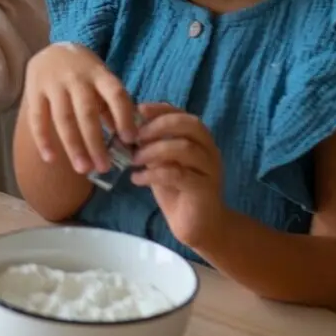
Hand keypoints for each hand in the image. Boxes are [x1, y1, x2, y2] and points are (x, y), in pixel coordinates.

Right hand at [22, 42, 138, 178]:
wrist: (52, 50)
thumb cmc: (85, 73)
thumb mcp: (102, 81)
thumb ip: (112, 107)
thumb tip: (126, 140)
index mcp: (99, 74)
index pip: (115, 94)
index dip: (124, 116)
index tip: (130, 140)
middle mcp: (77, 78)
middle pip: (87, 112)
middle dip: (96, 142)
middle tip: (104, 168)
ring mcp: (54, 83)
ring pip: (64, 118)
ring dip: (73, 146)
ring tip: (83, 169)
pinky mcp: (34, 90)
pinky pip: (38, 118)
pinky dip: (43, 140)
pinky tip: (51, 159)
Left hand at [131, 104, 226, 252]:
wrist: (199, 226)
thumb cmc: (177, 191)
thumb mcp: (160, 163)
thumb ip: (150, 146)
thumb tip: (125, 130)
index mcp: (199, 140)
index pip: (182, 114)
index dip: (161, 109)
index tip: (138, 110)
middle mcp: (209, 150)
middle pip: (189, 125)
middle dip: (159, 126)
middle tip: (135, 137)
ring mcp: (210, 169)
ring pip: (185, 148)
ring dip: (154, 150)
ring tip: (133, 160)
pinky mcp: (204, 189)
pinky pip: (178, 174)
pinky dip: (153, 174)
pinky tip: (137, 179)